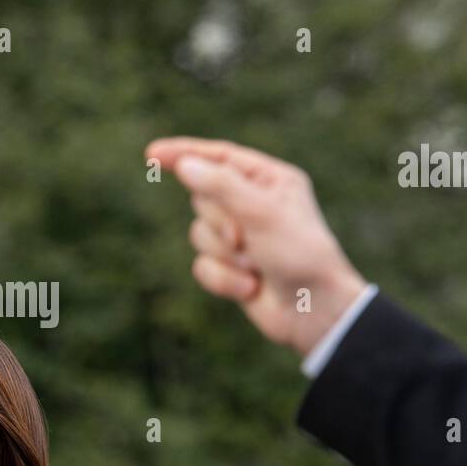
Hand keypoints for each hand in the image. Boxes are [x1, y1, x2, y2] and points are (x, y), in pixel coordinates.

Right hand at [145, 136, 366, 357]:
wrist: (314, 312)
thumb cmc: (300, 256)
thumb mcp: (262, 213)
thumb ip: (221, 185)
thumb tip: (185, 165)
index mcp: (269, 180)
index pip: (218, 157)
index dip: (183, 153)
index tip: (152, 155)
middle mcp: (253, 204)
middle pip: (202, 198)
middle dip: (220, 223)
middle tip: (245, 239)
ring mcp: (240, 237)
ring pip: (198, 234)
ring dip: (225, 255)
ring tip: (255, 266)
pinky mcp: (231, 267)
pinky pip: (202, 265)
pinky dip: (224, 279)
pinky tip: (251, 288)